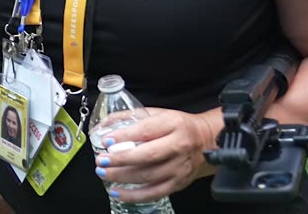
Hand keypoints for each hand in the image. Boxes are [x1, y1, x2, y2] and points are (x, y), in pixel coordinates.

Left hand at [93, 108, 217, 202]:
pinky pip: (155, 192)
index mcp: (172, 124)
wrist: (206, 140)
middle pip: (148, 155)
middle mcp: (178, 146)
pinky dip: (134, 195)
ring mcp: (180, 167)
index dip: (125, 136)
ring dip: (123, 177)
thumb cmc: (177, 126)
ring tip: (104, 174)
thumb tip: (103, 124)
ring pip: (149, 176)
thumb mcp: (156, 113)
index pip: (146, 130)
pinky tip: (118, 192)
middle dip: (121, 160)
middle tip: (102, 161)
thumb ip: (129, 116)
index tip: (107, 140)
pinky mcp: (179, 182)